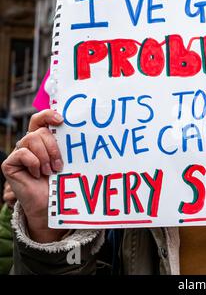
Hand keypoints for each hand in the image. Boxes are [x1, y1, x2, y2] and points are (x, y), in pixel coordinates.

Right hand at [1, 109, 67, 242]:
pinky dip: (34, 163)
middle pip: (40, 130)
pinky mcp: (10, 164)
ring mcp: (19, 153)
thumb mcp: (67, 159)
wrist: (51, 204)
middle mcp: (29, 144)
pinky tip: (37, 175)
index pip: (40, 119)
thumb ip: (66, 145)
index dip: (48, 114)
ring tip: (51, 171)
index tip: (62, 120)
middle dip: (53, 146)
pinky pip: (22, 154)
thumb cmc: (62, 181)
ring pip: (31, 139)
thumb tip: (83, 128)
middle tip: (60, 164)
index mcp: (43, 140)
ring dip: (45, 156)